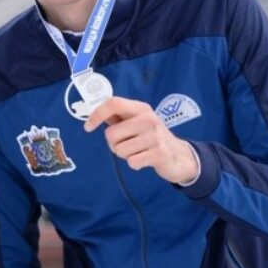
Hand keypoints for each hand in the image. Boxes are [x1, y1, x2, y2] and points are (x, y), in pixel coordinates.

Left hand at [84, 97, 198, 184]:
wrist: (179, 155)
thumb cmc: (151, 137)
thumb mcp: (136, 122)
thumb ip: (117, 117)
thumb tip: (93, 112)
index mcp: (140, 108)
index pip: (114, 103)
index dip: (97, 115)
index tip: (88, 127)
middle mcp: (148, 119)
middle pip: (111, 133)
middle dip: (113, 144)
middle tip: (127, 144)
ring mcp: (155, 136)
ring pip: (119, 150)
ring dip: (125, 154)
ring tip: (139, 151)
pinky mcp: (159, 153)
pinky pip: (131, 162)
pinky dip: (134, 163)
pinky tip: (145, 159)